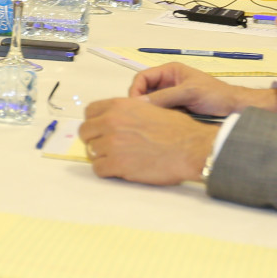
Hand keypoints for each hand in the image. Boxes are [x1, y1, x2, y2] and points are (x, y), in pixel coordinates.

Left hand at [79, 98, 216, 185]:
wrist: (191, 148)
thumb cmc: (178, 130)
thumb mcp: (150, 108)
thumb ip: (128, 111)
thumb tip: (116, 116)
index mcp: (119, 106)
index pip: (90, 112)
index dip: (95, 122)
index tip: (100, 129)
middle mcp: (112, 122)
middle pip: (86, 132)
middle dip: (95, 139)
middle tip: (107, 146)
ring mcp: (112, 144)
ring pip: (91, 151)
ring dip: (102, 156)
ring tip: (118, 158)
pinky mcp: (117, 164)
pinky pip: (98, 169)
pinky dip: (106, 171)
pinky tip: (118, 169)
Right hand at [127, 63, 276, 116]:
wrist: (235, 109)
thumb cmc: (216, 95)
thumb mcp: (189, 92)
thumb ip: (164, 96)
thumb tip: (139, 103)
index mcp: (170, 72)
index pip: (142, 77)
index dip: (136, 90)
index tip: (135, 105)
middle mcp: (168, 83)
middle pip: (144, 91)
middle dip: (141, 102)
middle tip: (140, 116)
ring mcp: (172, 97)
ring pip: (152, 104)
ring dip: (150, 112)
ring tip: (150, 122)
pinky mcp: (177, 109)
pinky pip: (161, 113)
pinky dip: (158, 118)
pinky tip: (159, 126)